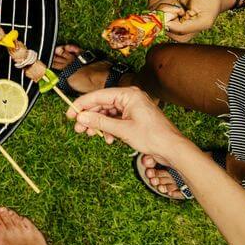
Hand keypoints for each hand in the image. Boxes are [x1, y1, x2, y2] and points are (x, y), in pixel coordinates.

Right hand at [67, 86, 189, 161]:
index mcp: (128, 94)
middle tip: (79, 128)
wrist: (173, 149)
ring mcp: (133, 107)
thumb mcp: (123, 130)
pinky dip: (109, 128)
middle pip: (102, 105)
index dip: (82, 105)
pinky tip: (107, 138)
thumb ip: (100, 122)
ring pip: (108, 113)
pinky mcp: (135, 117)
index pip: (98, 96)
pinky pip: (116, 119)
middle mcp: (130, 98)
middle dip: (90, 118)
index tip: (70, 114)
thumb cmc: (154, 137)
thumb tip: (81, 117)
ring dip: (99, 124)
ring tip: (91, 134)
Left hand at [158, 0, 231, 41]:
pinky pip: (152, 1)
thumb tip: (165, 27)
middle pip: (155, 18)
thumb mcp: (204, 19)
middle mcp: (171, 27)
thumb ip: (185, 28)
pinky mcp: (163, 5)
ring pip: (152, 8)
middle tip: (181, 5)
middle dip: (167, 7)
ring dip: (165, 0)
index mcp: (182, 35)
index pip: (164, 29)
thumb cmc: (210, 5)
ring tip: (179, 2)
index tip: (181, 10)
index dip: (169, 17)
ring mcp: (166, 16)